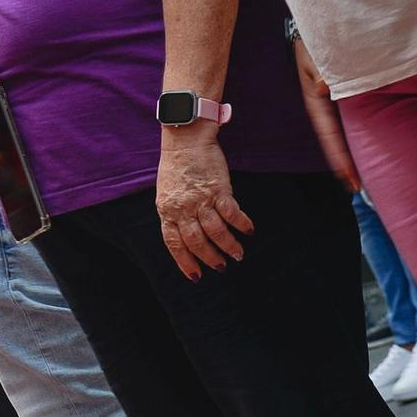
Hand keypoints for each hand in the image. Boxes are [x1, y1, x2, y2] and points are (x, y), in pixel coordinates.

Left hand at [155, 130, 254, 278]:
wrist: (186, 140)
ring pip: (215, 231)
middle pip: (195, 241)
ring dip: (228, 246)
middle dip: (209, 258)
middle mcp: (182, 208)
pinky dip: (241, 224)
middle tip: (221, 268)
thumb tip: (187, 234)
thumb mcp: (167, 193)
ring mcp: (200, 199)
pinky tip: (249, 231)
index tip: (196, 276)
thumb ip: (175, 213)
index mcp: (167, 210)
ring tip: (238, 255)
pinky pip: (231, 213)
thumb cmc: (176, 166)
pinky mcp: (218, 189)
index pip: (173, 243)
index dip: (184, 261)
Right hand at [293, 38, 359, 191]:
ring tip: (367, 176)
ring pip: (348, 133)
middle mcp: (328, 107)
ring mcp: (338, 104)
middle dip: (347, 165)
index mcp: (317, 101)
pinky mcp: (349, 96)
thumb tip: (324, 87)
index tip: (348, 179)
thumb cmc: (316, 41)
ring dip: (356, 153)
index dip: (339, 158)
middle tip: (359, 188)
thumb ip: (320, 70)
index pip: (329, 136)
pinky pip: (357, 120)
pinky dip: (365, 135)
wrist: (322, 25)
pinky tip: (378, 145)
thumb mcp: (314, 54)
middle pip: (338, 141)